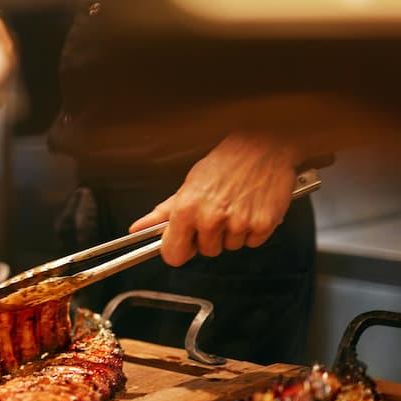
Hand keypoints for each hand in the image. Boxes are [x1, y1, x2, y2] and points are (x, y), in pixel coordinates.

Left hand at [130, 133, 300, 266]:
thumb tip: (138, 229)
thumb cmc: (225, 163)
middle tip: (218, 211)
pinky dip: (253, 230)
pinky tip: (251, 209)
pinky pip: (253, 242)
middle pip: (207, 251)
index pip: (173, 254)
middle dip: (211, 237)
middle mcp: (211, 218)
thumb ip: (163, 213)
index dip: (179, 250)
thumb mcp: (188, 186)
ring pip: (230, 247)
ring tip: (236, 206)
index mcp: (187, 209)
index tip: (184, 243)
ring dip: (233, 232)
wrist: (262, 145)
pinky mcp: (262, 224)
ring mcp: (238, 223)